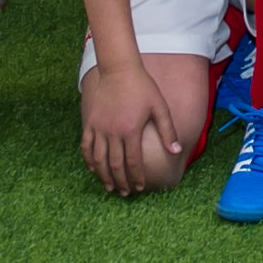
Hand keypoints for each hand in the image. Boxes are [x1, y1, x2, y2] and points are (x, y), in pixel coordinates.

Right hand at [78, 59, 181, 197]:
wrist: (119, 69)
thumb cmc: (142, 87)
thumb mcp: (159, 106)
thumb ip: (167, 130)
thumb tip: (176, 151)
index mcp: (131, 130)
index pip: (133, 161)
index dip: (136, 177)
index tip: (139, 187)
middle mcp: (113, 132)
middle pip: (115, 164)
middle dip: (121, 181)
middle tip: (124, 193)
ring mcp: (99, 127)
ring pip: (98, 159)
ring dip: (103, 175)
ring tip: (109, 187)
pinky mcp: (90, 122)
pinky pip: (86, 146)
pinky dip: (88, 160)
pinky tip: (92, 169)